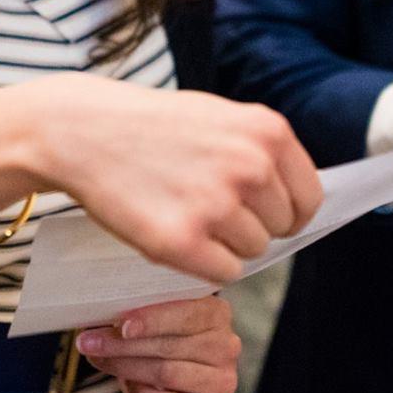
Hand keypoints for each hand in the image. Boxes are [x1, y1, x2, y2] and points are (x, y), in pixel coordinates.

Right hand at [13, 76, 323, 284]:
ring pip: (252, 252)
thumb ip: (264, 154)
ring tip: (185, 211)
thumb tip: (301, 206)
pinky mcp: (181, 242)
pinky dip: (204, 264)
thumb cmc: (155, 127)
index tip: (263, 213)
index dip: (287, 212)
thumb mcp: (222, 118)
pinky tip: (176, 234)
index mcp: (268, 133)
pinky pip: (224, 274)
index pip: (308, 200)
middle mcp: (250, 167)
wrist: (83, 131)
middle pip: (278, 229)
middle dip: (249, 224)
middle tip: (205, 204)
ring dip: (223, 243)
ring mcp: (216, 205)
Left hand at [76, 296, 238, 392]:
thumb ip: (137, 317)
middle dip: (123, 346)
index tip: (120, 325)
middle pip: (169, 346)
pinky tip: (129, 386)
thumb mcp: (154, 321)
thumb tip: (100, 320)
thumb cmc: (162, 343)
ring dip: (126, 368)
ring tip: (100, 361)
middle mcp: (227, 346)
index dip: (152, 320)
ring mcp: (224, 381)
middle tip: (89, 343)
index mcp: (217, 313)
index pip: (186, 314)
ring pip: (166, 374)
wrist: (179, 384)